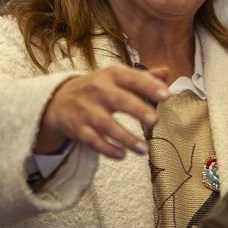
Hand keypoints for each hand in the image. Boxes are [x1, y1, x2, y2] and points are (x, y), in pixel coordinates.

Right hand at [37, 65, 169, 159]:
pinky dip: (108, 150)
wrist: (60, 99)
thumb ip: (143, 77)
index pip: (133, 78)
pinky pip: (94, 141)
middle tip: (154, 120)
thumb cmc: (98, 88)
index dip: (149, 86)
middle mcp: (98, 90)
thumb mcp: (116, 77)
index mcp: (112, 75)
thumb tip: (167, 73)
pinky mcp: (79, 129)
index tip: (166, 96)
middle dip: (138, 110)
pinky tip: (123, 155)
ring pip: (107, 125)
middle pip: (120, 101)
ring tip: (144, 149)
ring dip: (127, 138)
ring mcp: (87, 110)